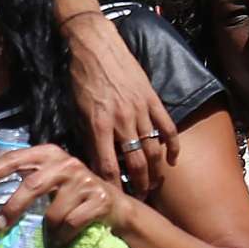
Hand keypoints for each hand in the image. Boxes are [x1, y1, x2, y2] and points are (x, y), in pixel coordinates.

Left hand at [0, 144, 132, 245]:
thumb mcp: (44, 172)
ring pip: (52, 213)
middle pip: (32, 186)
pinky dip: (63, 236)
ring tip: (48, 234)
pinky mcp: (99, 199)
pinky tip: (62, 238)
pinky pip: (70, 224)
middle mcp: (66, 163)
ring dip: (47, 229)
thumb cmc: (71, 190)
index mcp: (48, 153)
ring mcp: (84, 180)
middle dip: (13, 209)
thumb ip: (15, 163)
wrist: (114, 207)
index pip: (15, 158)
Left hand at [65, 10, 178, 197]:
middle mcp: (122, 121)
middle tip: (139, 200)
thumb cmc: (81, 78)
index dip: (112, 187)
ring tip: (153, 186)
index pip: (108, 166)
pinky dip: (172, 146)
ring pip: (153, 149)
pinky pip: (167, 128)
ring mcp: (140, 110)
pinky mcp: (152, 100)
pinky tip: (172, 160)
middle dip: (139, 186)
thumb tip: (91, 161)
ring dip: (154, 172)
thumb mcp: (76, 109)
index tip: (114, 200)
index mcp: (99, 125)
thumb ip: (87, 135)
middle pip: (135, 163)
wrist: (97, 46)